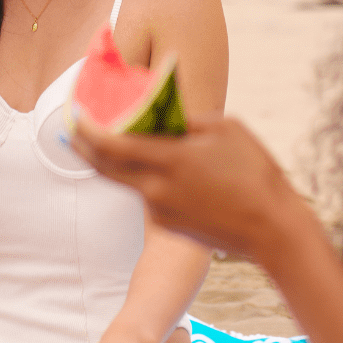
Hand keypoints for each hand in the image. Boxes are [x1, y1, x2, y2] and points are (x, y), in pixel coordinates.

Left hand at [70, 113, 292, 256]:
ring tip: (105, 138)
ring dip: (110, 161)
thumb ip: (189, 119)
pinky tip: (151, 165)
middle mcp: (158, 188)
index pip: (113, 144)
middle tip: (71, 128)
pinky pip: (146, 195)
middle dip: (82, 146)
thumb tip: (166, 115)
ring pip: (125, 181)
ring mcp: (161, 210)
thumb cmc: (256, 173)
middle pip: (104, 167)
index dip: (87, 129)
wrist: (272, 230)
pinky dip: (140, 177)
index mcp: (171, 159)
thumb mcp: (226, 129)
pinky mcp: (167, 225)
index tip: (74, 113)